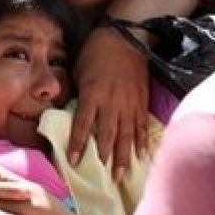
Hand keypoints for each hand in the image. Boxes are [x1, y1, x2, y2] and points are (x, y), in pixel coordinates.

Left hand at [68, 26, 149, 180]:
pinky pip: (141, 124)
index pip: (83, 124)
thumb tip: (72, 113)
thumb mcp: (79, 71)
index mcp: (93, 94)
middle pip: (108, 135)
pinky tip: (141, 155)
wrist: (125, 37)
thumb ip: (78, 94)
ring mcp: (129, 102)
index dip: (78, 144)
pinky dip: (142, 141)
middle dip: (105, 157)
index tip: (74, 161)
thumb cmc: (95, 51)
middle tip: (103, 178)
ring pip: (127, 135)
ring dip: (124, 157)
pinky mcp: (142, 100)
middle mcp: (111, 102)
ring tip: (121, 176)